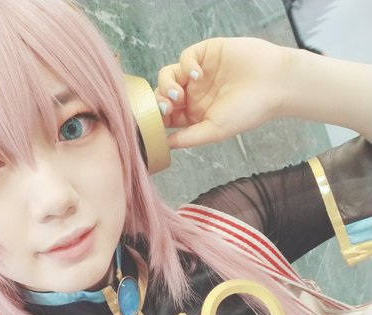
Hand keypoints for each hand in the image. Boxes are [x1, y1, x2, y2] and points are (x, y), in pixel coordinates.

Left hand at [155, 37, 290, 148]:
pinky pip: (186, 56)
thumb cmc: (249, 111)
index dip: (157, 118)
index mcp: (195, 114)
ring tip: (178, 93)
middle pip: (163, 94)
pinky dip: (186, 65)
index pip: (166, 115)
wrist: (275, 84)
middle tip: (166, 107)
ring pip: (169, 74)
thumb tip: (164, 145)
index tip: (154, 123)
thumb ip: (189, 138)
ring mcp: (200, 72)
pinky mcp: (207, 52)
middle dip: (159, 101)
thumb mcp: (214, 130)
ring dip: (167, 84)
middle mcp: (195, 93)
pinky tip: (197, 75)